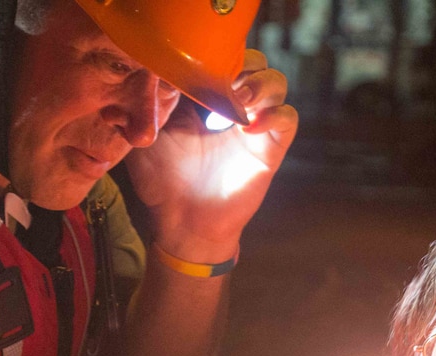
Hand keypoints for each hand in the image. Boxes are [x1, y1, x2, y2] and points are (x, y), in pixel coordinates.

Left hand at [126, 50, 298, 262]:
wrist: (182, 222)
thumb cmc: (161, 182)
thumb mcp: (147, 132)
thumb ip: (153, 100)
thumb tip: (159, 66)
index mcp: (204, 99)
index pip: (223, 59)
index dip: (218, 54)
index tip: (201, 66)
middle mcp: (232, 109)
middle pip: (256, 64)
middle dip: (245, 64)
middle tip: (225, 82)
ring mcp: (253, 129)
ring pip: (277, 84)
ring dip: (262, 84)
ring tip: (241, 99)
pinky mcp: (268, 150)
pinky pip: (288, 120)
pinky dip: (276, 115)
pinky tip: (249, 128)